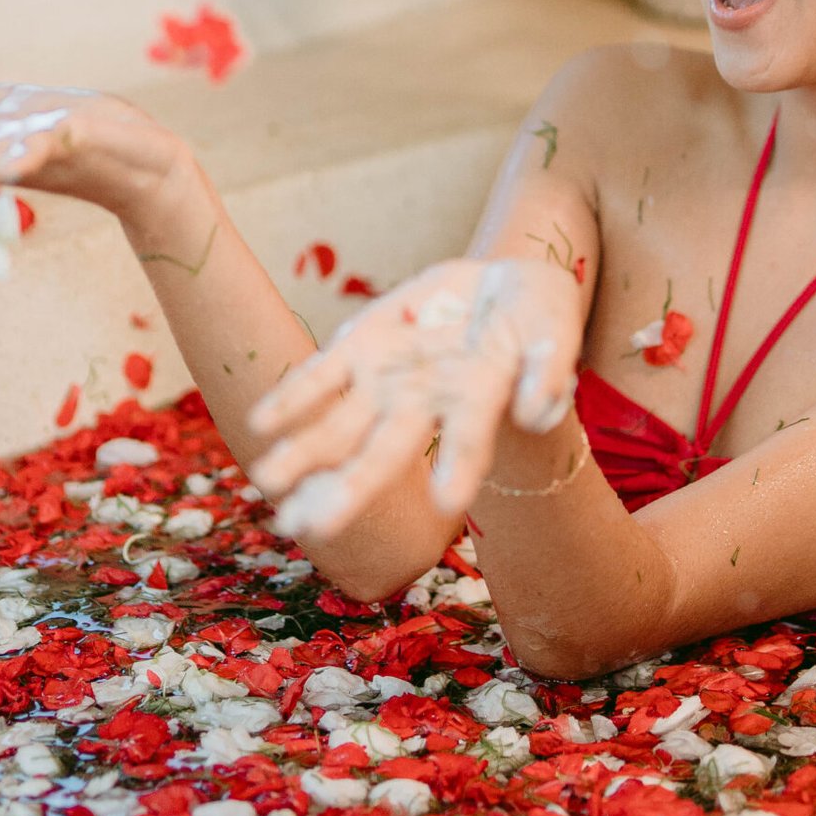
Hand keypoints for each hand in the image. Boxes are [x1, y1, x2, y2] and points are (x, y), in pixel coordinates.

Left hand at [246, 255, 587, 539]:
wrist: (504, 288)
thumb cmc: (540, 318)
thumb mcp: (556, 332)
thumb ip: (548, 370)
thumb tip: (536, 413)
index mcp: (476, 403)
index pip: (468, 441)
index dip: (461, 466)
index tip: (447, 503)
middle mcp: (423, 405)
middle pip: (382, 455)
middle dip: (345, 490)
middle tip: (306, 527)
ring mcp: (387, 381)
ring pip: (338, 427)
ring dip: (302, 455)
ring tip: (265, 484)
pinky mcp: (361, 347)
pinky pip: (320, 376)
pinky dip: (292, 398)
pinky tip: (259, 424)